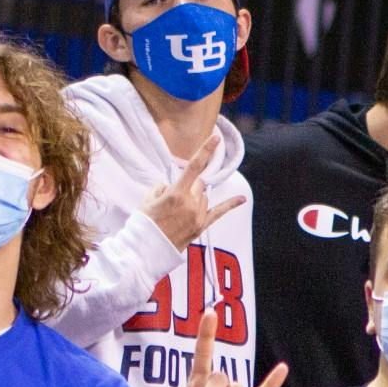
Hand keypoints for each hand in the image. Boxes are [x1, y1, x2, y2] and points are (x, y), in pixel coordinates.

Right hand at [141, 130, 241, 249]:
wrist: (146, 249)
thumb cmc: (145, 222)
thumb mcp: (148, 198)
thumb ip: (163, 186)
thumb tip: (172, 186)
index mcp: (176, 194)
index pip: (194, 167)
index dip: (205, 150)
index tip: (216, 138)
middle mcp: (191, 204)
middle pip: (199, 184)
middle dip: (189, 186)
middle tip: (173, 200)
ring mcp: (198, 216)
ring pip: (204, 197)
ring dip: (194, 198)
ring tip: (177, 213)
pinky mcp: (201, 226)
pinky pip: (219, 212)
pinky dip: (231, 204)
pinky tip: (242, 199)